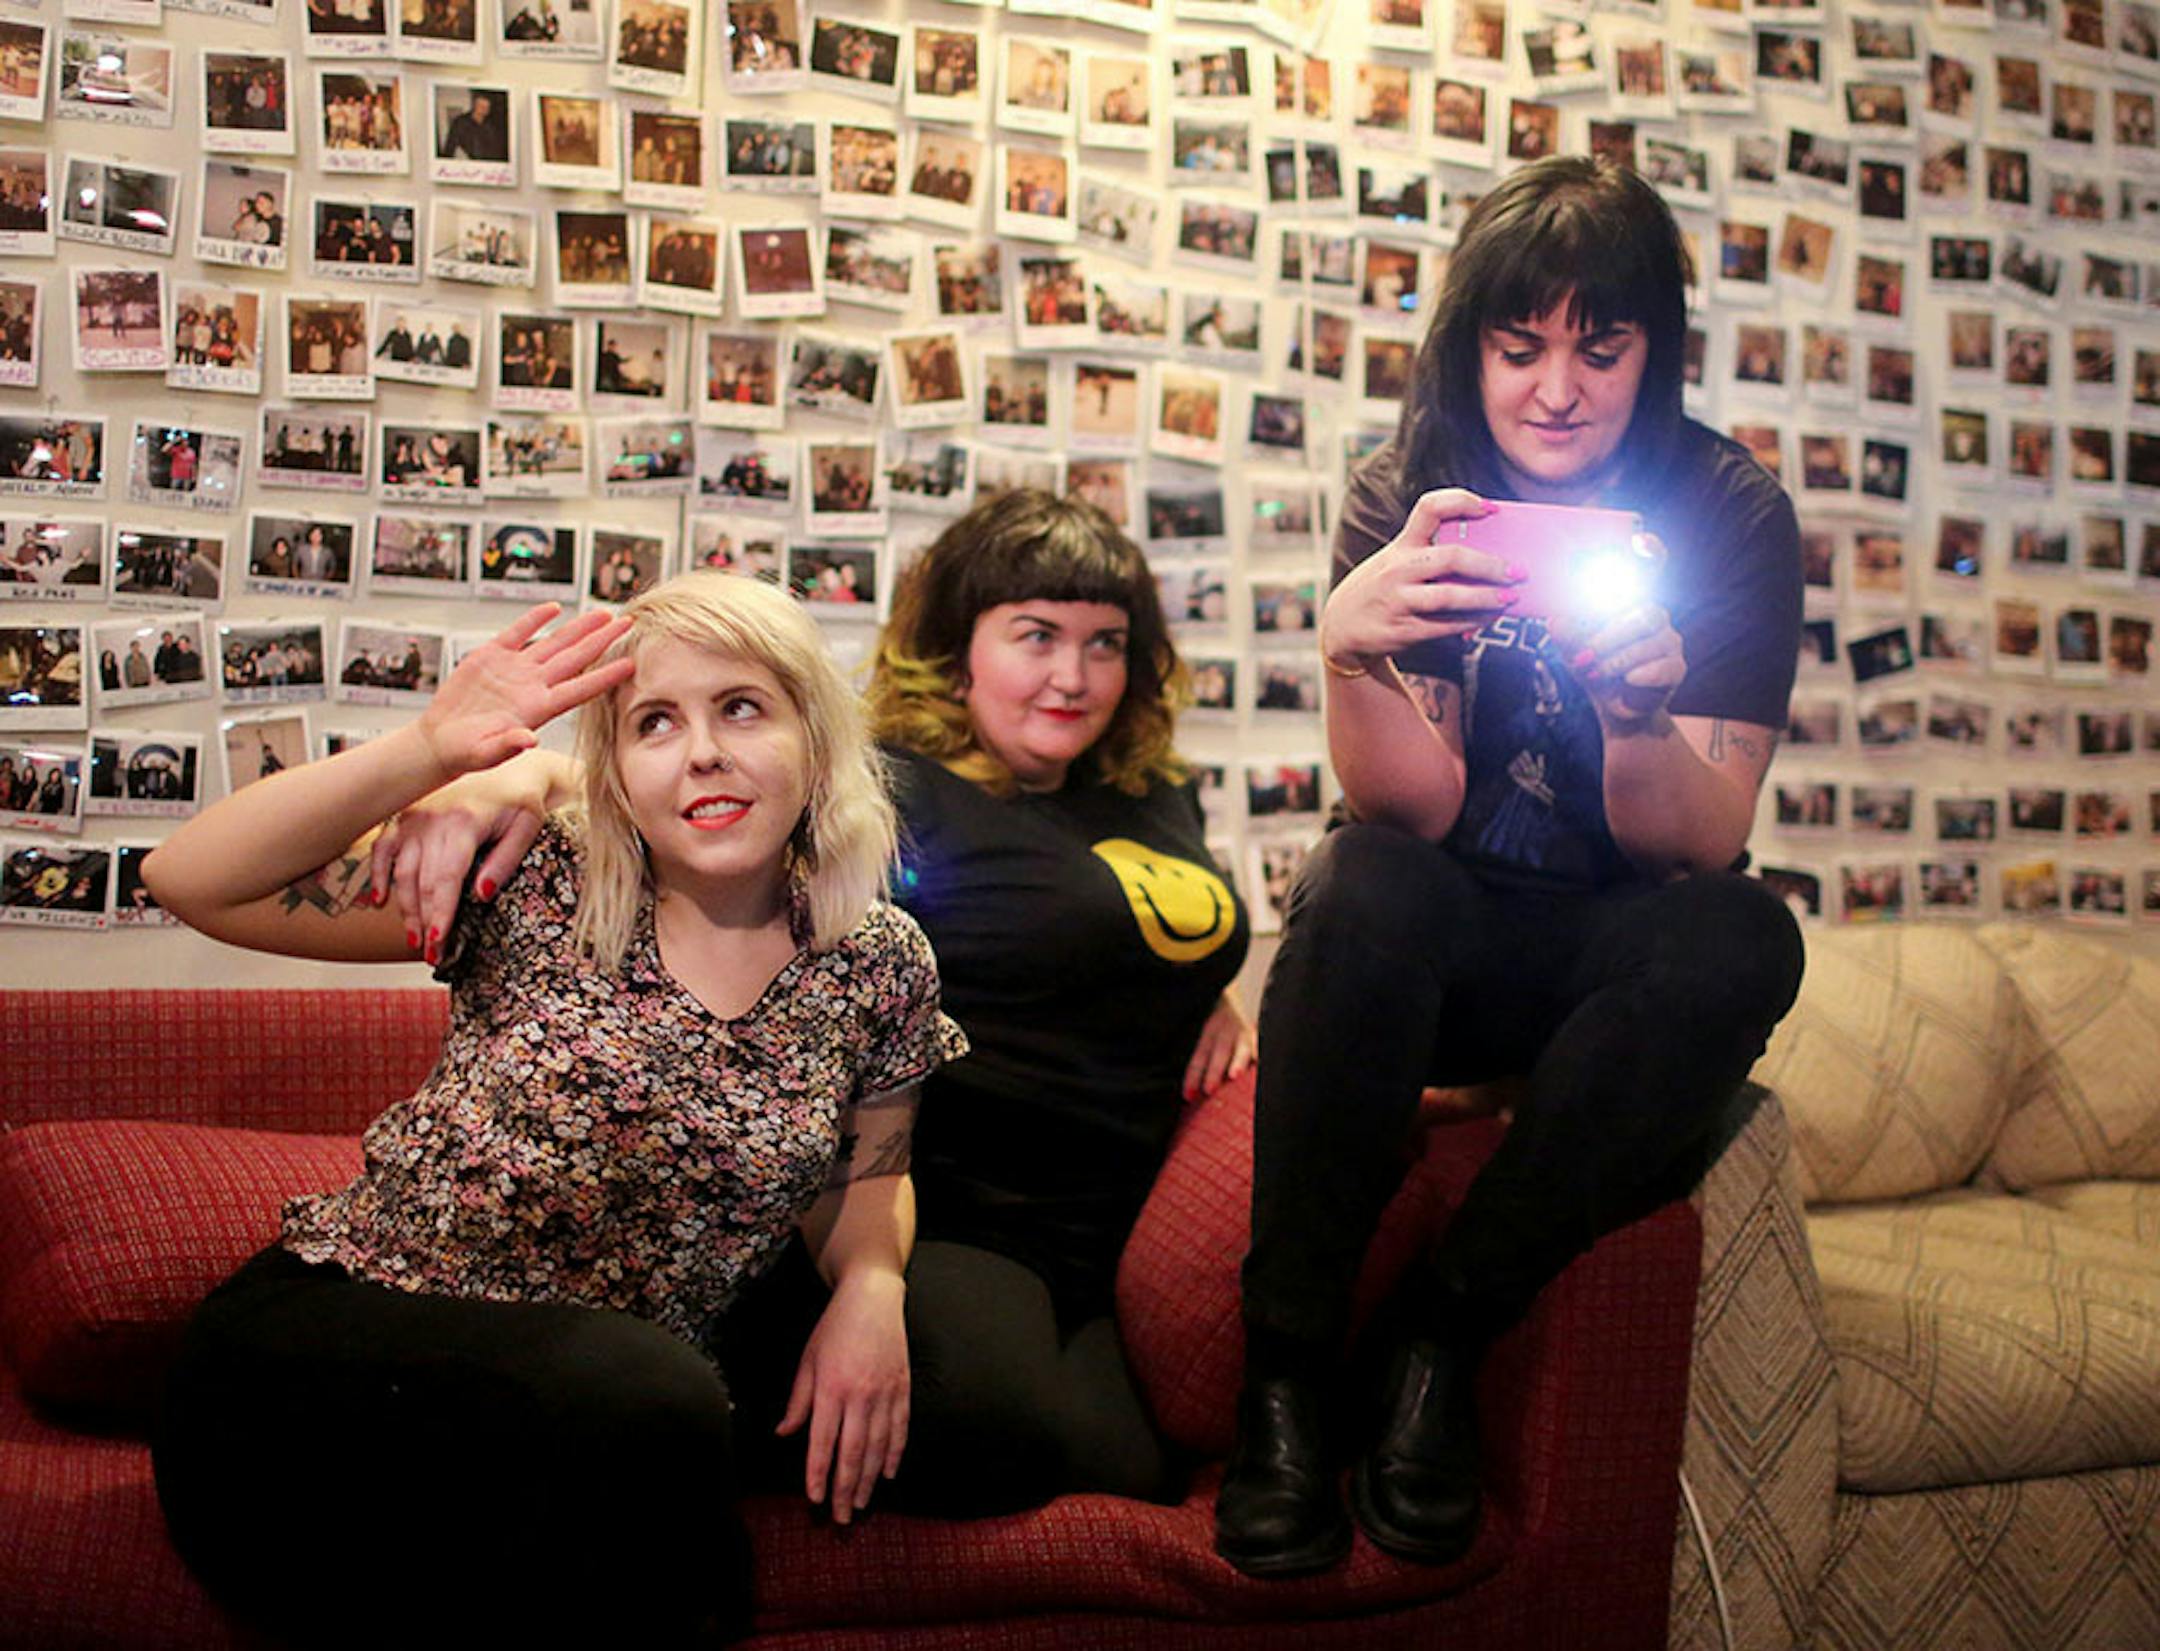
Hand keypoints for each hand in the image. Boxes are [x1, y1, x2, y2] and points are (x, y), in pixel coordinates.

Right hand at [367, 749, 567, 960]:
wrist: (510, 766)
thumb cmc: (521, 800)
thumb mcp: (528, 827)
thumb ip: (505, 861)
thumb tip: (481, 896)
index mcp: (463, 822)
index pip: (445, 879)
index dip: (440, 915)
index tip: (438, 945)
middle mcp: (433, 819)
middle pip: (420, 881)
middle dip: (424, 921)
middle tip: (430, 954)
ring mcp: (415, 817)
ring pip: (401, 870)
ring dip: (404, 907)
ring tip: (414, 938)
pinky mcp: (406, 816)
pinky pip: (383, 848)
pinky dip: (378, 873)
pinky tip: (380, 900)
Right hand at [414, 604, 632, 783]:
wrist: (442, 740)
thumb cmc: (466, 752)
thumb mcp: (484, 754)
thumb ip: (507, 746)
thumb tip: (529, 741)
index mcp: (537, 709)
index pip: (580, 689)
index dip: (606, 676)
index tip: (631, 664)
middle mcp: (533, 686)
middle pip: (576, 659)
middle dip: (602, 640)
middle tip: (628, 622)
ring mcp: (515, 669)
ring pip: (554, 643)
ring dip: (579, 628)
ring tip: (603, 613)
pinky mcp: (492, 656)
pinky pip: (518, 632)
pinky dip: (534, 619)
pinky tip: (553, 608)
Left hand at [777, 1270, 908, 1522]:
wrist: (872, 1297)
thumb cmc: (834, 1328)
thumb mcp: (807, 1361)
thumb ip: (798, 1401)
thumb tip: (784, 1433)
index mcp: (831, 1388)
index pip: (822, 1442)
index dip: (818, 1474)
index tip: (814, 1500)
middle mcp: (859, 1395)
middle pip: (852, 1453)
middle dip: (845, 1490)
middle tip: (841, 1518)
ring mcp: (885, 1393)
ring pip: (878, 1447)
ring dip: (870, 1480)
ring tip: (862, 1504)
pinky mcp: (903, 1388)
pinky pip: (900, 1430)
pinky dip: (894, 1454)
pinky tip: (888, 1474)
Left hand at [1183, 991, 1255, 1100]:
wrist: (1244, 991)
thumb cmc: (1227, 1022)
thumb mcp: (1213, 1034)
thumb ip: (1209, 1059)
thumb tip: (1197, 1091)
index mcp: (1210, 1033)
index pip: (1199, 1057)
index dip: (1192, 1076)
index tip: (1188, 1095)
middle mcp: (1226, 1031)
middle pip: (1218, 1052)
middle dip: (1213, 1071)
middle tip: (1208, 1089)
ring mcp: (1245, 1030)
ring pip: (1241, 1046)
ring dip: (1237, 1061)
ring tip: (1234, 1074)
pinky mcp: (1262, 1028)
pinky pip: (1262, 1038)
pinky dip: (1261, 1050)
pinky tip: (1261, 1061)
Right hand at [1318, 489, 1517, 674]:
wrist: (1341, 628)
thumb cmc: (1379, 589)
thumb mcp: (1393, 562)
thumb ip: (1429, 555)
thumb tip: (1485, 556)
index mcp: (1400, 545)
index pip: (1430, 508)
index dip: (1462, 502)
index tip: (1491, 508)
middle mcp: (1398, 569)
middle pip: (1451, 557)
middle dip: (1490, 564)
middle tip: (1517, 570)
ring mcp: (1399, 600)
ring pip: (1451, 596)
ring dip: (1487, 597)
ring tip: (1510, 598)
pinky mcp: (1403, 629)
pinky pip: (1446, 625)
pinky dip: (1473, 622)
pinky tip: (1490, 617)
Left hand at [1553, 602, 1686, 726]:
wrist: (1611, 705)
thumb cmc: (1595, 668)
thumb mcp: (1573, 651)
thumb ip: (1566, 635)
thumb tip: (1554, 621)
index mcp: (1630, 605)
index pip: (1626, 592)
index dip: (1609, 599)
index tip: (1586, 610)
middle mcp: (1655, 619)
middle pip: (1644, 617)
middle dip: (1609, 638)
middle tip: (1585, 655)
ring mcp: (1669, 643)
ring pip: (1651, 644)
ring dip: (1619, 660)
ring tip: (1597, 673)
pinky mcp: (1676, 669)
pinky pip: (1664, 668)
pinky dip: (1643, 674)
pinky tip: (1628, 679)